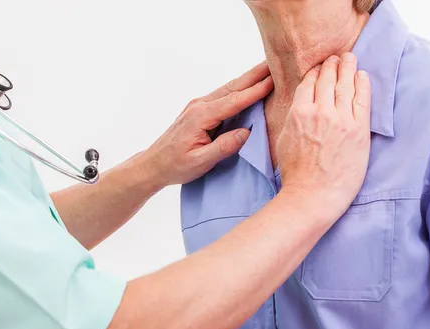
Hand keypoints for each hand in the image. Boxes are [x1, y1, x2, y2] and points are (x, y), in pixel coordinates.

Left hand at [139, 63, 273, 187]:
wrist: (154, 164)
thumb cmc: (175, 165)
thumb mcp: (200, 161)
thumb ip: (223, 147)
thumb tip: (246, 133)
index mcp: (201, 116)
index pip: (234, 101)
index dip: (255, 90)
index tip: (274, 80)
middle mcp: (199, 106)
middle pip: (232, 87)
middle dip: (255, 75)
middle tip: (275, 62)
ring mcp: (198, 106)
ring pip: (228, 88)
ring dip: (248, 78)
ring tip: (266, 69)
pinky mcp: (199, 110)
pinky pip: (222, 95)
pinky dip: (238, 88)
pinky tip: (248, 85)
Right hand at [276, 53, 371, 216]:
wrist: (311, 195)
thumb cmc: (295, 174)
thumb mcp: (284, 140)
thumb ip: (292, 119)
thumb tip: (299, 107)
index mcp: (298, 113)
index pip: (309, 83)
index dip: (315, 72)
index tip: (319, 67)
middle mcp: (319, 111)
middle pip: (328, 79)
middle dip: (332, 64)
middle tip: (336, 57)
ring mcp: (341, 119)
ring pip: (345, 84)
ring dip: (348, 67)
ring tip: (349, 58)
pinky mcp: (358, 129)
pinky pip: (362, 99)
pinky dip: (362, 83)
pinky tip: (362, 76)